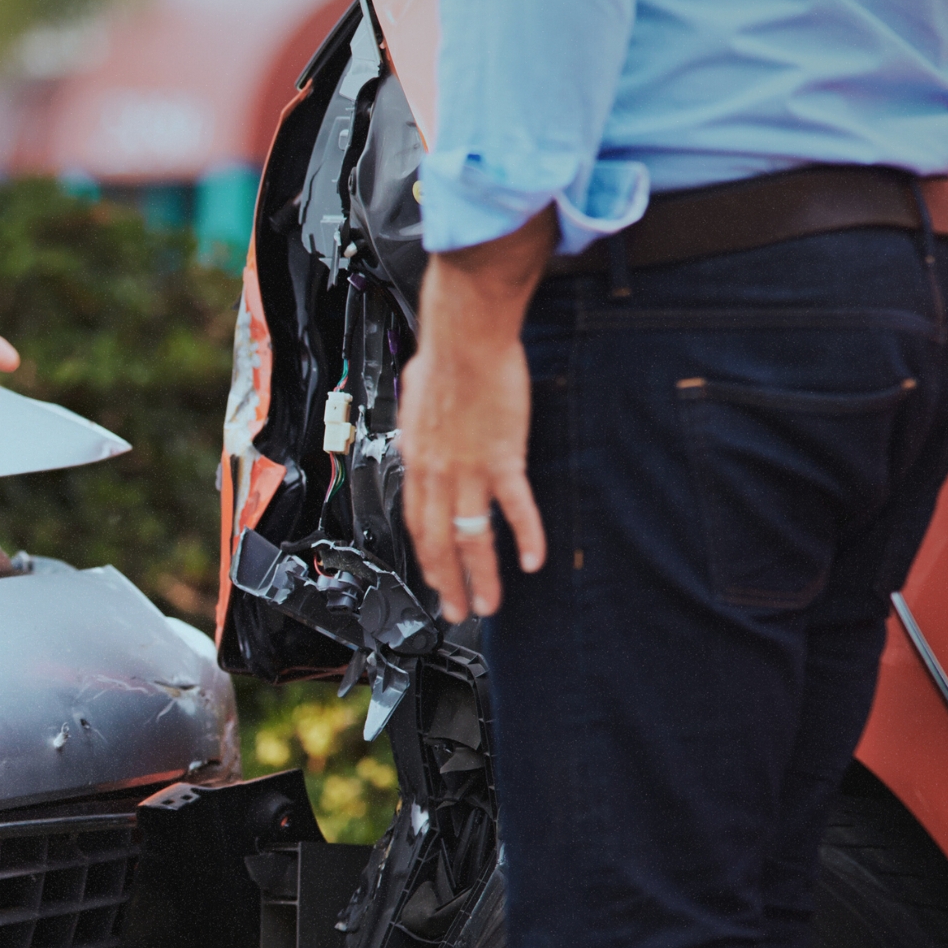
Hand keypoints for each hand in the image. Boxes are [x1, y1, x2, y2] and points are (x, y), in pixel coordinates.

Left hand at [399, 211, 554, 621]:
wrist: (466, 335)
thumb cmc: (444, 356)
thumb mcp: (417, 400)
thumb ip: (422, 426)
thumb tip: (423, 433)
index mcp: (416, 460)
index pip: (415, 522)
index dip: (424, 556)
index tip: (433, 577)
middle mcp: (437, 473)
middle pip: (437, 542)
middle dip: (446, 583)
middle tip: (456, 611)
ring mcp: (468, 469)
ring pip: (471, 537)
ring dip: (481, 576)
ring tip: (489, 603)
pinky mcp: (501, 458)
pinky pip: (513, 507)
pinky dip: (525, 536)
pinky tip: (532, 560)